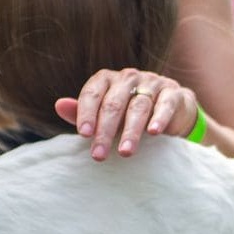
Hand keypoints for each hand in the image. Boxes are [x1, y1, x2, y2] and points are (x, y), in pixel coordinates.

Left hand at [55, 67, 198, 160]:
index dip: (86, 112)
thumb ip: (82, 113)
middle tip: (99, 155)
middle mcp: (129, 78)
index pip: (93, 93)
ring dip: (131, 131)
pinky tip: (153, 133)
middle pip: (114, 103)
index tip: (84, 134)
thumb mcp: (104, 116)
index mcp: (107, 80)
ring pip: (139, 106)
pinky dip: (160, 118)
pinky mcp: (174, 93)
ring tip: (124, 153)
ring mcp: (153, 83)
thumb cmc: (128, 115)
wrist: (171, 112)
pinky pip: (165, 104)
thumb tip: (59, 105)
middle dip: (105, 131)